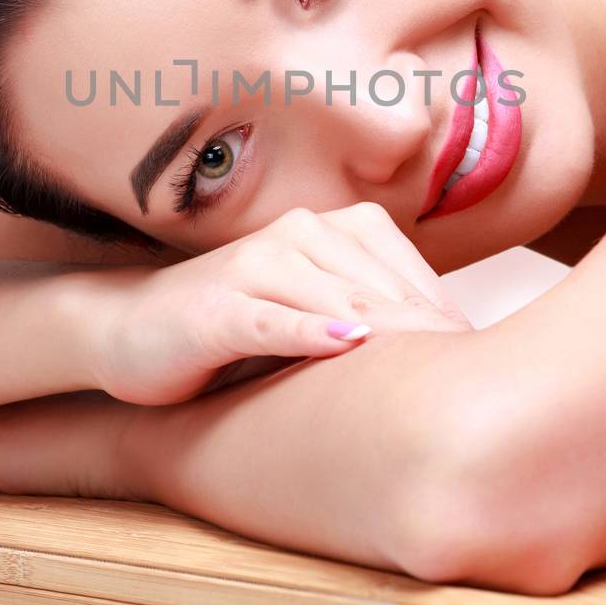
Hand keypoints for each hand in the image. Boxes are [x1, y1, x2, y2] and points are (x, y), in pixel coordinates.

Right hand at [87, 202, 474, 405]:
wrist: (123, 331)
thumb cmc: (225, 328)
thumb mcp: (305, 316)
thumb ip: (364, 316)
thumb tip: (446, 351)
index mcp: (322, 233)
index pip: (403, 269)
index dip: (444, 313)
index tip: (483, 360)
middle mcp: (293, 238)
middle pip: (380, 284)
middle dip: (429, 328)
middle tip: (474, 371)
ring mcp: (253, 269)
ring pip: (337, 296)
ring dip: (387, 328)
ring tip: (433, 363)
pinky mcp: (218, 309)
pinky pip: (273, 318)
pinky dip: (311, 332)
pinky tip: (348, 346)